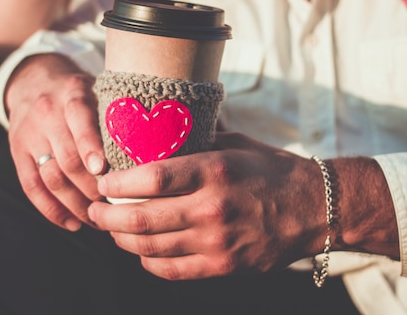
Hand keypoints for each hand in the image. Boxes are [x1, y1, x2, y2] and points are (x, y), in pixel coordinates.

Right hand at [6, 54, 106, 230]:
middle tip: (116, 207)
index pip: (80, 123)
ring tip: (99, 219)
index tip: (105, 172)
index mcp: (73, 94)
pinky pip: (31, 187)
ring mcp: (29, 134)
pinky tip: (73, 223)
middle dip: (93, 188)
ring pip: (51, 178)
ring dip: (76, 204)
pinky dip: (52, 210)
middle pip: (68, 160)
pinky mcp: (17, 152)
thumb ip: (117, 113)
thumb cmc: (80, 92)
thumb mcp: (98, 89)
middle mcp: (48, 113)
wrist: (33, 80)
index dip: (91, 150)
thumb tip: (154, 146)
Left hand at [87, 132, 327, 279]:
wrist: (313, 207)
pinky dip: (149, 262)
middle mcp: (212, 208)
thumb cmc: (271, 169)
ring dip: (122, 241)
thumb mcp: (236, 144)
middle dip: (106, 217)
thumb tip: (160, 136)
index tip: (102, 183)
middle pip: (141, 219)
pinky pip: (173, 270)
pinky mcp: (224, 266)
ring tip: (111, 231)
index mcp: (213, 171)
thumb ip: (197, 142)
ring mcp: (217, 242)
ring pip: (151, 248)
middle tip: (93, 211)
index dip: (117, 184)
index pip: (150, 180)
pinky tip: (141, 253)